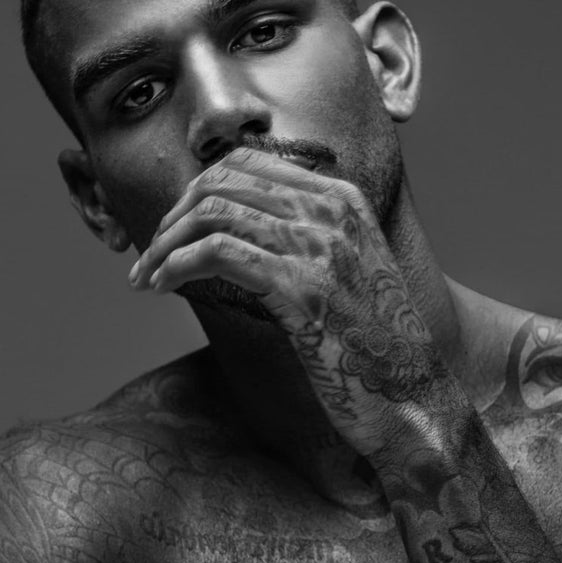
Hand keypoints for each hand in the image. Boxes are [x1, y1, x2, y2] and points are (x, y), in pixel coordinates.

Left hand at [129, 147, 448, 457]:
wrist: (415, 400)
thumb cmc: (375, 352)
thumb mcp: (347, 275)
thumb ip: (304, 243)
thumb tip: (239, 236)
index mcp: (344, 199)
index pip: (248, 162)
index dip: (198, 190)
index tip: (175, 229)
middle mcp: (332, 212)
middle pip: (223, 180)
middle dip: (174, 216)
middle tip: (151, 255)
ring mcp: (320, 247)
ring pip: (213, 213)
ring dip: (165, 244)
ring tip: (146, 276)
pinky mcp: (302, 289)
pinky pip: (217, 254)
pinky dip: (176, 265)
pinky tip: (161, 285)